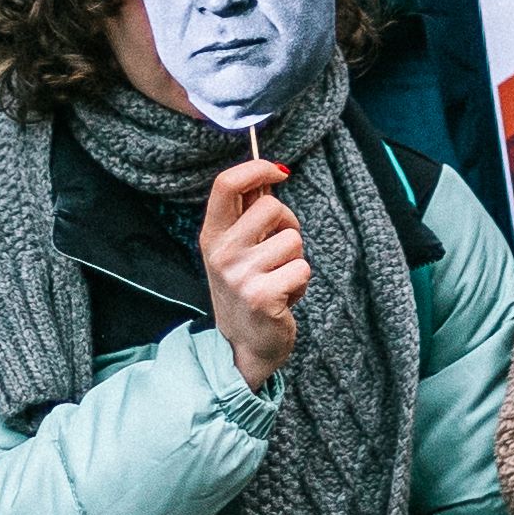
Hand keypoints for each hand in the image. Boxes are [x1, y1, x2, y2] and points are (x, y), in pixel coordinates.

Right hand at [199, 157, 309, 387]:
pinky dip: (300, 283)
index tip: (279, 173)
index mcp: (211, 235)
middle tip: (278, 250)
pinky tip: (284, 298)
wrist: (243, 346)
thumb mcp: (236, 249)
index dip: (257, 168)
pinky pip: (302, 268)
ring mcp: (240, 276)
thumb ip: (247, 213)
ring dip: (295, 259)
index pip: (226, 184)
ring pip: (293, 240)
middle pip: (271, 207)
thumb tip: (272, 171)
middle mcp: (221, 253)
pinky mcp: (263, 297)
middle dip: (288, 224)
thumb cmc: (247, 288)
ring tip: (278, 279)